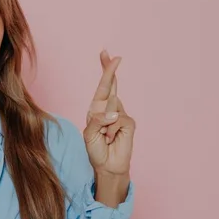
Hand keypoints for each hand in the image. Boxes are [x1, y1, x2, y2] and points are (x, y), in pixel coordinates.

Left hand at [83, 50, 135, 175]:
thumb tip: (114, 113)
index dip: (105, 70)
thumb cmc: (96, 149)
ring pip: (111, 108)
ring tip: (104, 137)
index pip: (102, 86)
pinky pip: (118, 119)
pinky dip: (111, 129)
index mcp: (98, 108)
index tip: (105, 53)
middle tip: (114, 55)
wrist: (107, 165)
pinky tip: (111, 138)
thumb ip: (98, 120)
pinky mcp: (129, 122)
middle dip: (110, 69)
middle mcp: (110, 108)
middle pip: (111, 84)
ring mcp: (121, 114)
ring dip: (103, 125)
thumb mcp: (89, 133)